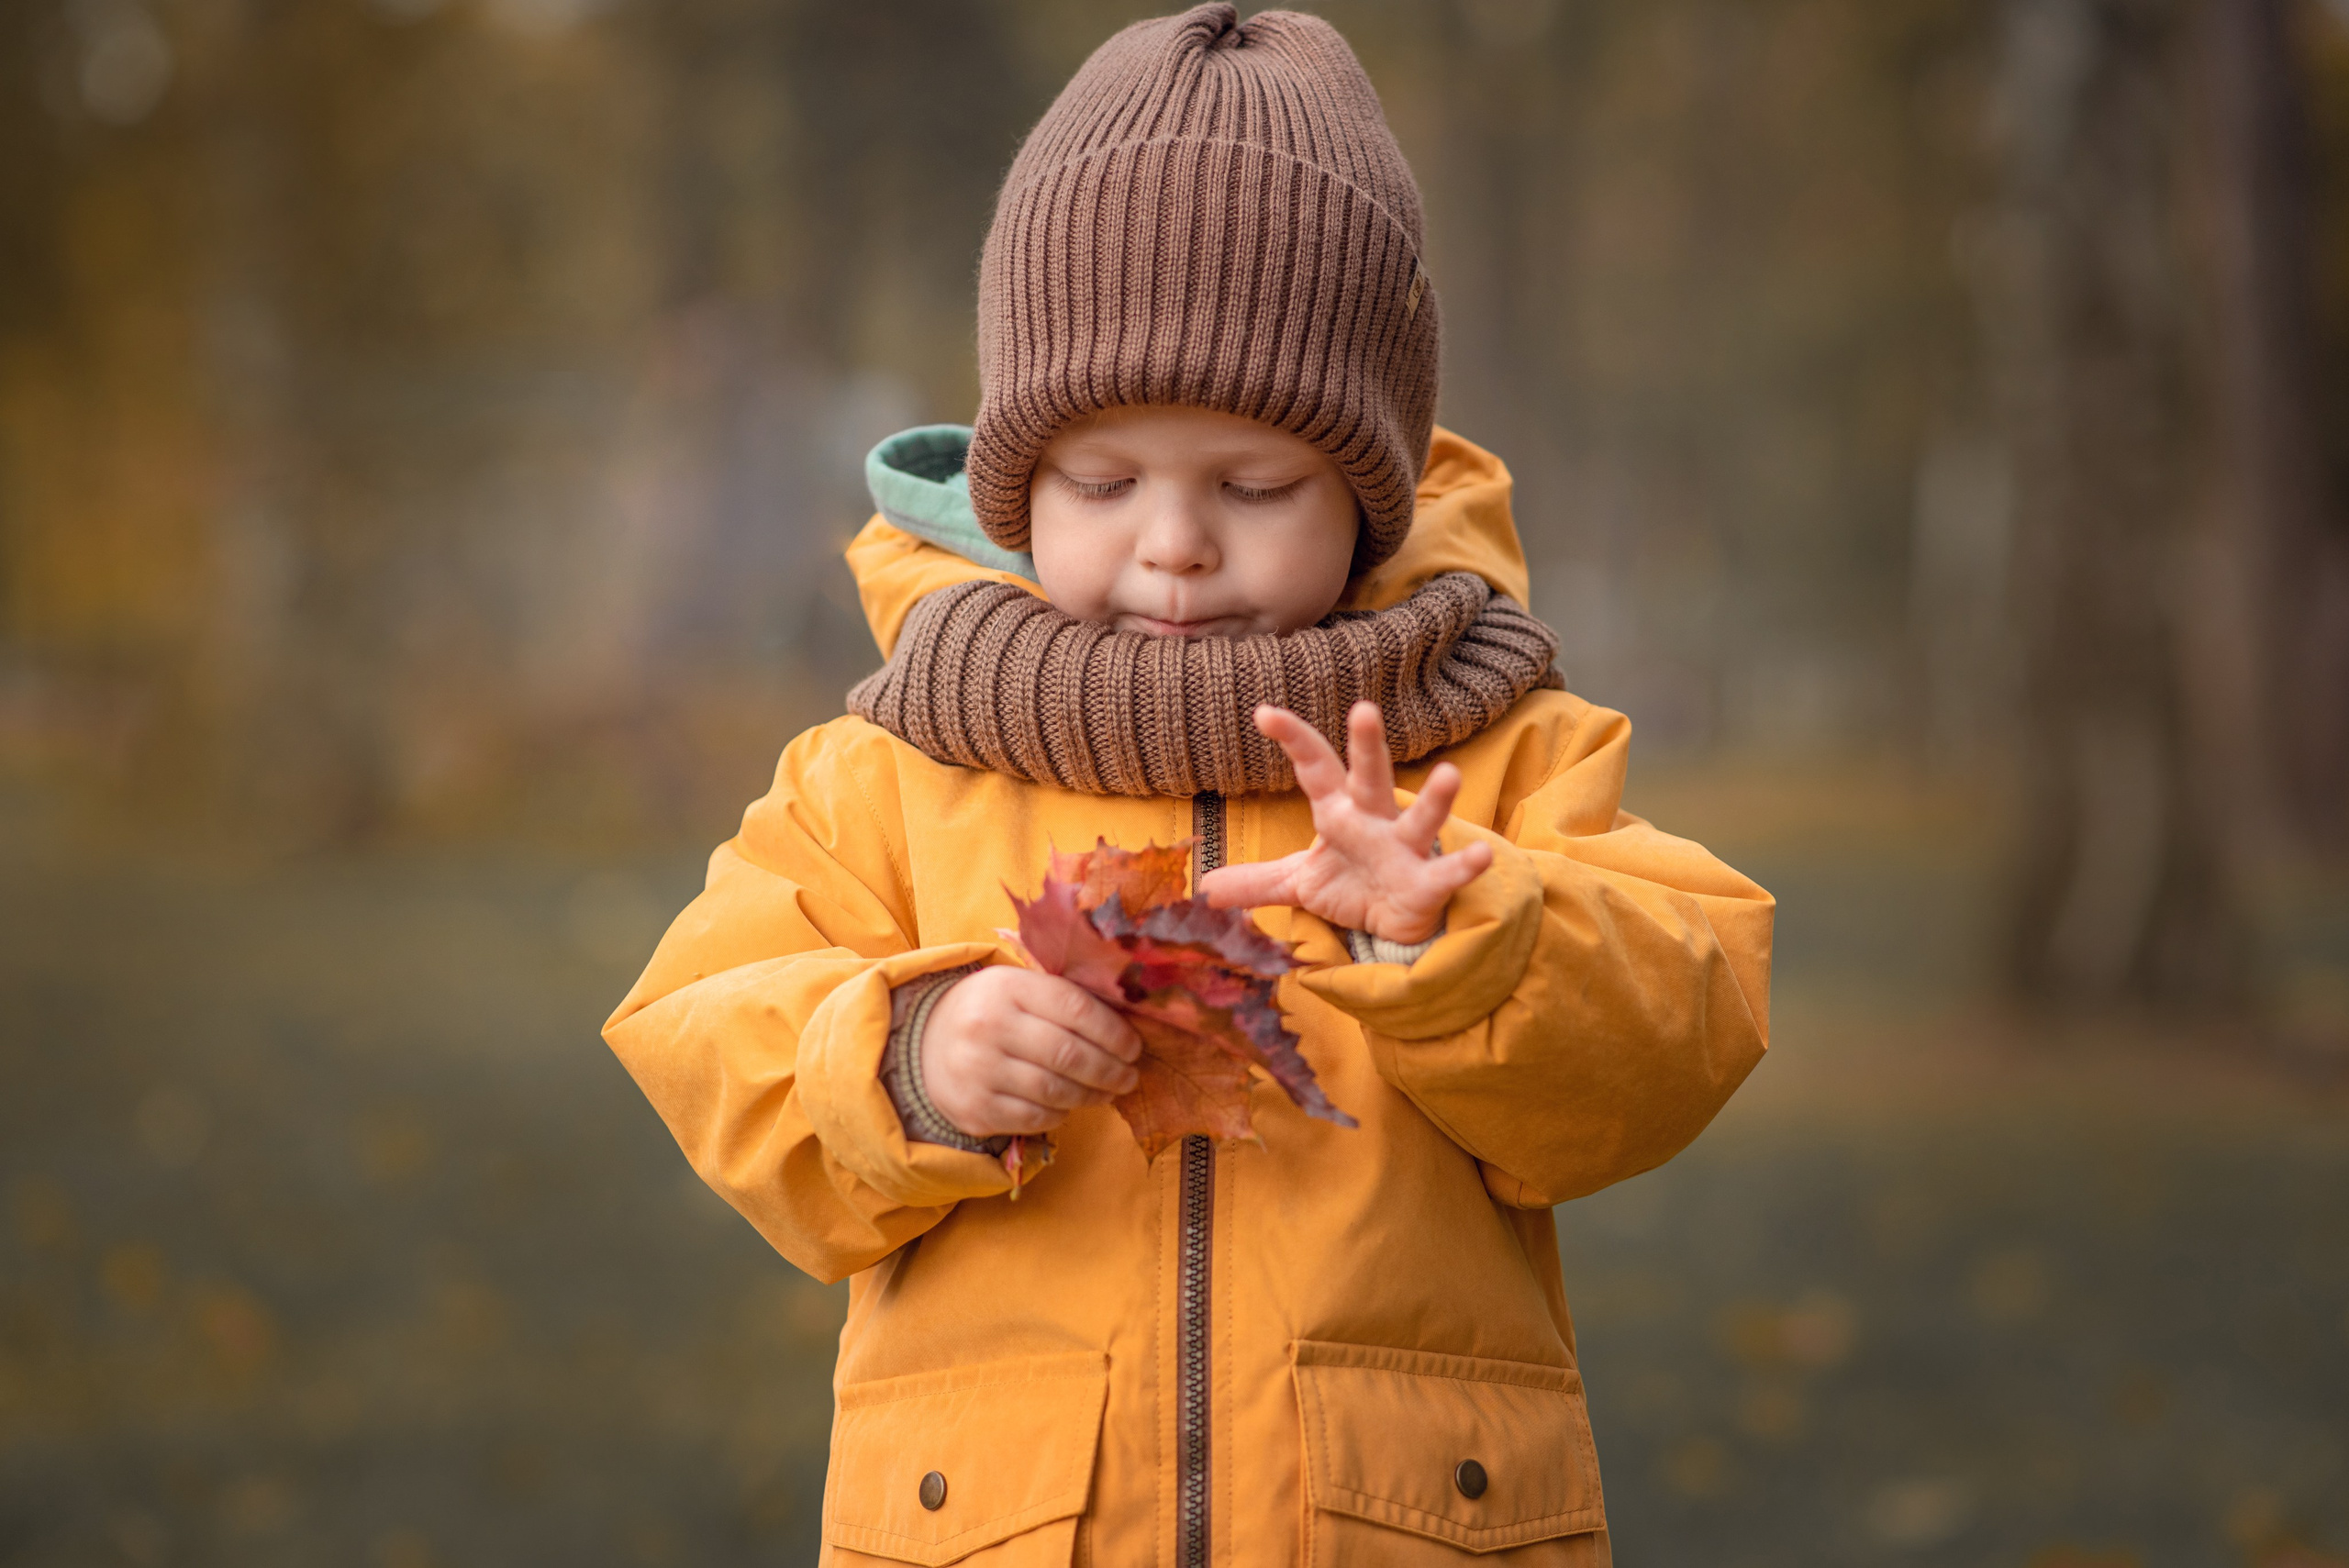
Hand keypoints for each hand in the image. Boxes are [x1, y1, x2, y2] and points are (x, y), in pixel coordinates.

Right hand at [920, 966, 1142, 1137]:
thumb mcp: (1017, 988)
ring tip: (1108, 1092)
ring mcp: (978, 1070)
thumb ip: (1063, 1000)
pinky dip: (1060, 1114)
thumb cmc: (989, 1011)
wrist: (923, 1043)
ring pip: (1055, 1090)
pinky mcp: (975, 1109)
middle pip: (1069, 1054)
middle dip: (1110, 1070)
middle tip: (1130, 1076)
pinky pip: (1034, 1118)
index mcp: (1008, 987)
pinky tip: (1068, 1105)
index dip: (1114, 1032)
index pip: (1075, 1008)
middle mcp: (989, 1026)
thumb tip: (1127, 1027)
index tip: (1134, 1047)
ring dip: (1091, 1095)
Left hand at [1199, 702, 1491, 944]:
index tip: (1263, 711)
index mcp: (1339, 812)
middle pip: (1370, 775)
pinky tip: (1481, 855)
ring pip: (1420, 817)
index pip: (1314, 768)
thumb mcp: (1299, 884)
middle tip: (1364, 709)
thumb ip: (1256, 881)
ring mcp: (1404, 849)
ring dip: (1436, 798)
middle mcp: (1374, 820)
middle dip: (1368, 745)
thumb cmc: (1351, 886)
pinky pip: (1447, 871)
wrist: (1391, 925)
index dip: (1293, 739)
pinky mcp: (1427, 883)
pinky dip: (1464, 864)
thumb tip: (1203, 887)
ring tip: (1450, 774)